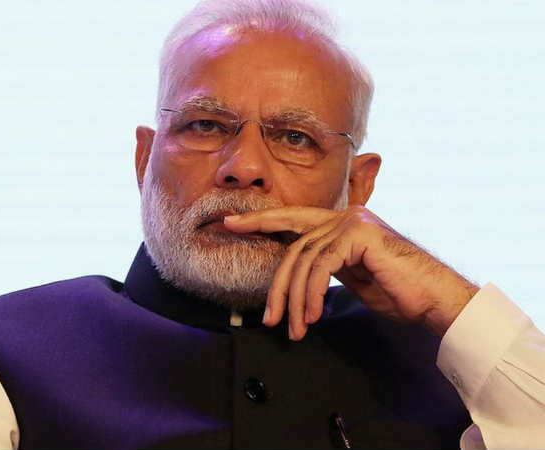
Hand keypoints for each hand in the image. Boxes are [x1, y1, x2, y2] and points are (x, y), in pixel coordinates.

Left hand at [224, 205, 478, 339]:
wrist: (435, 299)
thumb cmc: (397, 291)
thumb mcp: (351, 275)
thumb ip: (326, 265)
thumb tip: (299, 275)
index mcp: (340, 223)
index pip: (293, 220)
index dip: (261, 221)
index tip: (231, 223)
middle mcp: (344, 216)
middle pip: (294, 246)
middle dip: (276, 284)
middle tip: (268, 317)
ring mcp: (352, 222)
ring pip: (304, 259)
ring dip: (296, 300)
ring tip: (296, 329)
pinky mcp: (359, 235)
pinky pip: (321, 266)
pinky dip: (312, 295)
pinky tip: (312, 316)